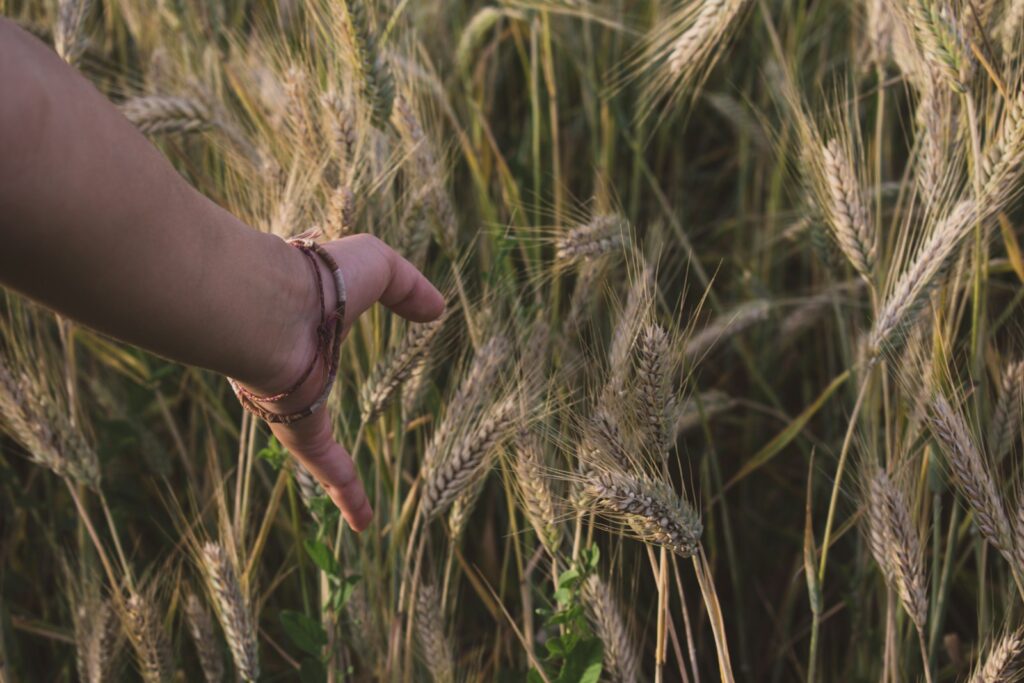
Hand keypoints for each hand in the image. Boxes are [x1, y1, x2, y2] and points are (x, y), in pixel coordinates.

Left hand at [238, 234, 443, 531]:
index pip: (317, 346)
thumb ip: (407, 285)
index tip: (330, 361)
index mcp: (307, 327)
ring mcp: (292, 402)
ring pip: (314, 443)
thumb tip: (437, 309)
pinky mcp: (297, 429)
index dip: (327, 352)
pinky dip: (346, 492)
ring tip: (352, 504)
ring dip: (329, 472)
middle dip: (310, 414)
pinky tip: (363, 521)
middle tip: (329, 433)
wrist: (274, 307)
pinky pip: (326, 465)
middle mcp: (292, 368)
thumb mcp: (375, 266)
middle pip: (305, 401)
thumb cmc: (320, 279)